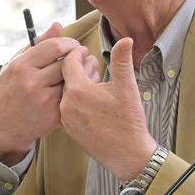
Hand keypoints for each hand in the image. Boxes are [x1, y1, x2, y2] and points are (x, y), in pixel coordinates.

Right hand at [0, 22, 95, 165]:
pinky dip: (82, 88)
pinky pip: (75, 96)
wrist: (5, 127)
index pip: (54, 46)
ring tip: (86, 67)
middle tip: (83, 54)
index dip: (69, 43)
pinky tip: (82, 85)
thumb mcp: (15, 64)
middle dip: (79, 55)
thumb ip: (37, 44)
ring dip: (85, 71)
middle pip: (67, 62)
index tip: (73, 45)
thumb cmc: (10, 90)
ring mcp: (44, 100)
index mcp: (21, 66)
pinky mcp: (54, 115)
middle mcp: (31, 82)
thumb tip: (58, 25)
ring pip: (74, 79)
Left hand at [59, 36, 156, 181]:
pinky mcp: (69, 129)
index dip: (77, 53)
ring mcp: (66, 118)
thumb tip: (126, 39)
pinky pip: (68, 107)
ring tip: (92, 79)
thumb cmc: (128, 121)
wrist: (127, 154)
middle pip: (65, 77)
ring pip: (67, 93)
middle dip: (77, 67)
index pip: (68, 62)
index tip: (85, 50)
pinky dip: (76, 99)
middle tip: (89, 62)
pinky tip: (90, 98)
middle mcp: (66, 104)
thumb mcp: (127, 87)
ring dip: (77, 84)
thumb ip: (121, 60)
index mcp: (78, 90)